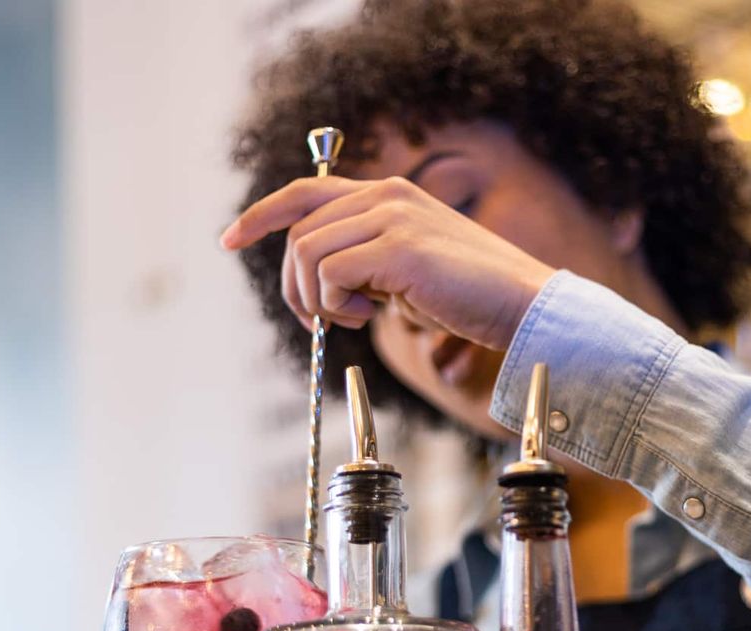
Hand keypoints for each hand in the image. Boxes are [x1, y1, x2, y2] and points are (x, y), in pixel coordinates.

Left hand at [220, 176, 555, 351]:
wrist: (521, 305)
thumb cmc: (469, 296)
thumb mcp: (406, 270)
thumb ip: (366, 261)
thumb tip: (320, 282)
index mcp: (388, 194)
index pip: (304, 191)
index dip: (260, 214)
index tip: (229, 239)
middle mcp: (386, 195)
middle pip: (298, 229)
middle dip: (294, 282)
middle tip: (321, 319)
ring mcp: (392, 217)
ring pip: (307, 251)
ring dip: (315, 297)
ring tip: (352, 318)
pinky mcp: (399, 248)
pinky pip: (331, 274)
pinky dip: (335, 303)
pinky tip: (368, 316)